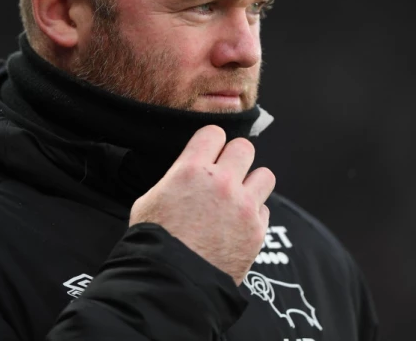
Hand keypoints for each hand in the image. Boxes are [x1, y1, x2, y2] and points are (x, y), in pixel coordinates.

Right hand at [129, 125, 275, 284]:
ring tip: (238, 197)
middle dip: (234, 158)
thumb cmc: (154, 242)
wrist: (172, 283)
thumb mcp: (150, 199)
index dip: (210, 142)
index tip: (208, 152)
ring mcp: (243, 206)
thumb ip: (175, 178)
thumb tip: (186, 172)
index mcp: (191, 170)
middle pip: (244, 148)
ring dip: (251, 183)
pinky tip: (237, 224)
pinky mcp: (257, 230)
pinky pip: (265, 209)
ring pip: (265, 175)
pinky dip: (254, 214)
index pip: (214, 132)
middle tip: (225, 173)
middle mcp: (222, 183)